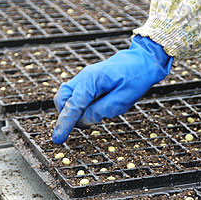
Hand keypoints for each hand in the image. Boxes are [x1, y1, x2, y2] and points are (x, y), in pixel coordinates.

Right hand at [52, 35, 172, 143]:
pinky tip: (93, 109)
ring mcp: (84, 77)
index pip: (73, 105)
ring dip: (72, 110)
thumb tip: (83, 121)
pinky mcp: (88, 81)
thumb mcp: (123, 99)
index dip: (65, 123)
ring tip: (92, 117)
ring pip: (66, 97)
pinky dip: (78, 105)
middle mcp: (84, 77)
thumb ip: (100, 111)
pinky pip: (75, 95)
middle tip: (81, 126)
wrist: (143, 60)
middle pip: (62, 99)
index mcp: (92, 80)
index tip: (58, 139)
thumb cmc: (136, 78)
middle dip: (66, 115)